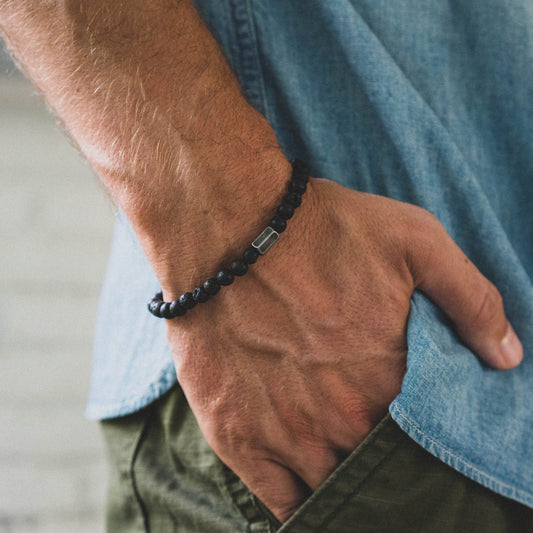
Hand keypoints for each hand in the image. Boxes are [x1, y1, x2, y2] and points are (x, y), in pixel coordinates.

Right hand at [165, 178, 522, 521]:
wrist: (228, 232)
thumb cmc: (320, 232)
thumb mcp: (414, 241)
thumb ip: (471, 300)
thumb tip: (506, 357)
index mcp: (394, 381)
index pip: (430, 439)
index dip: (425, 435)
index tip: (416, 426)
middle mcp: (346, 421)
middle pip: (381, 466)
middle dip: (385, 455)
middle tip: (372, 433)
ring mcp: (291, 438)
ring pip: (335, 490)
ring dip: (345, 483)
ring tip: (344, 461)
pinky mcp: (240, 439)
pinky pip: (282, 504)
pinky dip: (302, 508)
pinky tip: (310, 492)